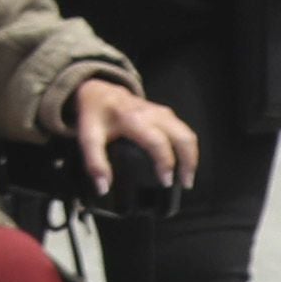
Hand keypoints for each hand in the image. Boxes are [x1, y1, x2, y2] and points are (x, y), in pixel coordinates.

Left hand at [71, 78, 200, 194]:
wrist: (98, 92)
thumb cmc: (95, 116)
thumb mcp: (88, 138)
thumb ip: (95, 162)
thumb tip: (104, 188)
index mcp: (134, 119)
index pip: (158, 143)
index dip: (165, 163)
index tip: (165, 182)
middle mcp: (153, 114)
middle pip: (182, 138)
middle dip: (188, 162)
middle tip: (185, 184)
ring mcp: (162, 112)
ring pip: (187, 134)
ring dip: (191, 156)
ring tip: (187, 177)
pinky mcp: (166, 114)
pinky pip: (184, 131)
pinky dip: (188, 148)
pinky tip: (184, 163)